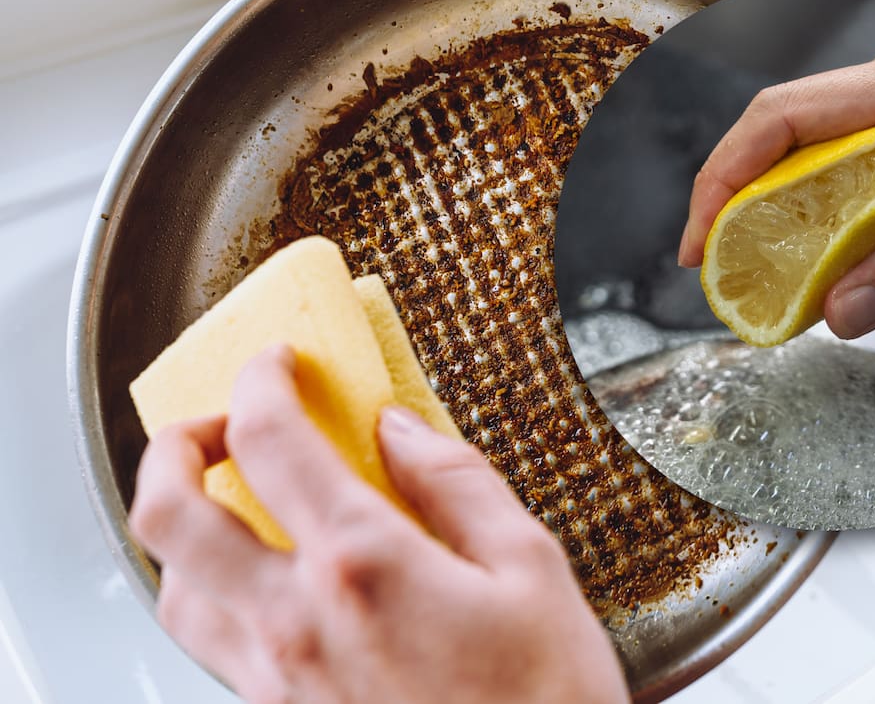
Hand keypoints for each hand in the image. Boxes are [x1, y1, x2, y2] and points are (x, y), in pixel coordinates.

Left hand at [129, 345, 628, 703]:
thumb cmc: (545, 702)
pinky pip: (209, 643)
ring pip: (172, 586)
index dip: (263, 378)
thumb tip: (401, 429)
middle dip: (174, 445)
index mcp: (364, 565)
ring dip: (180, 525)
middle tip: (213, 423)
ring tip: (223, 498)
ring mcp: (277, 679)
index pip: (270, 440)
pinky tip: (258, 580)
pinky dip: (209, 590)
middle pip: (171, 514)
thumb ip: (457, 482)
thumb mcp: (530, 567)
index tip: (278, 362)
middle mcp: (298, 622)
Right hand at [677, 36, 874, 337]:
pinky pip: (839, 145)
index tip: (704, 236)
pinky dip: (808, 191)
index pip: (789, 116)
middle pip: (782, 124)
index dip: (727, 176)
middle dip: (733, 192)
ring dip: (768, 194)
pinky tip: (807, 234)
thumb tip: (843, 309)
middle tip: (715, 260)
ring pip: (805, 135)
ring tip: (751, 255)